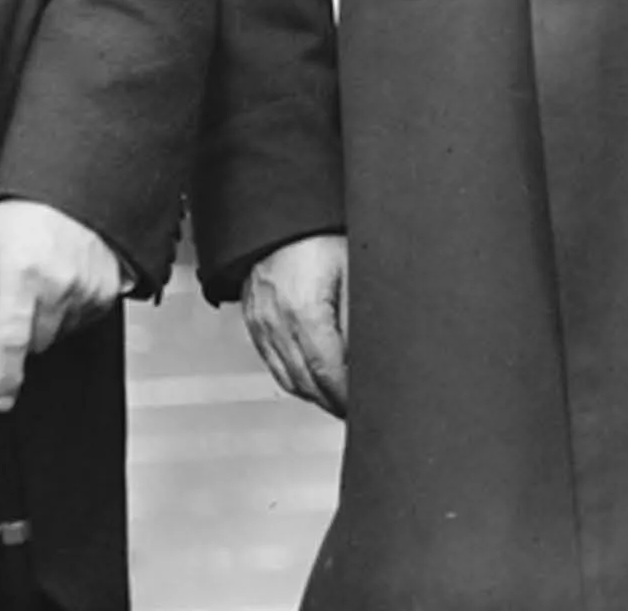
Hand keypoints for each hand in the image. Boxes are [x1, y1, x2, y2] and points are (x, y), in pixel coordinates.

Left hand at [0, 199, 126, 411]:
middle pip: (35, 344)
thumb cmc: (22, 214)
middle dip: (19, 335)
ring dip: (45, 322)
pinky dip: (70, 311)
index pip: (11, 342)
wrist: (71, 186)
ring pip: (59, 334)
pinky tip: (64, 282)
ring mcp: (88, 288)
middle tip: (14, 304)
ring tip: (41, 283)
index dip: (4, 377)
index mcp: (21, 275)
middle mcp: (59, 285)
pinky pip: (83, 321)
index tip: (0, 400)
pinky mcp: (108, 290)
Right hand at [241, 234, 349, 415]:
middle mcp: (277, 323)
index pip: (327, 373)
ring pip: (287, 378)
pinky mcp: (254, 322)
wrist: (281, 217)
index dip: (345, 396)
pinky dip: (293, 377)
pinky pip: (273, 363)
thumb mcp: (353, 272)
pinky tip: (310, 378)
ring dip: (313, 394)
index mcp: (304, 312)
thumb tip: (373, 353)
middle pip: (305, 382)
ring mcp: (261, 324)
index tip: (362, 406)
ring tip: (336, 399)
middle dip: (331, 401)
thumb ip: (359, 317)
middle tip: (354, 410)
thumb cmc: (318, 235)